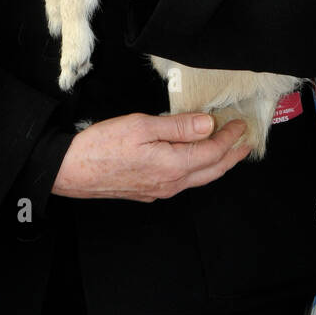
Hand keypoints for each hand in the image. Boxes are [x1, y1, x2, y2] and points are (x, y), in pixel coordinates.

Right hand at [51, 111, 251, 200]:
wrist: (70, 170)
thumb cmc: (101, 147)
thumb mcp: (142, 126)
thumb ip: (178, 126)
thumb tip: (207, 125)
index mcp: (173, 166)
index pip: (213, 152)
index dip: (230, 137)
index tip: (239, 124)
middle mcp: (171, 183)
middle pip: (212, 171)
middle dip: (232, 155)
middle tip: (245, 141)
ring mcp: (159, 190)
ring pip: (198, 178)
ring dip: (216, 163)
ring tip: (227, 149)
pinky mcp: (148, 190)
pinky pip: (183, 181)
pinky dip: (197, 168)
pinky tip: (194, 158)